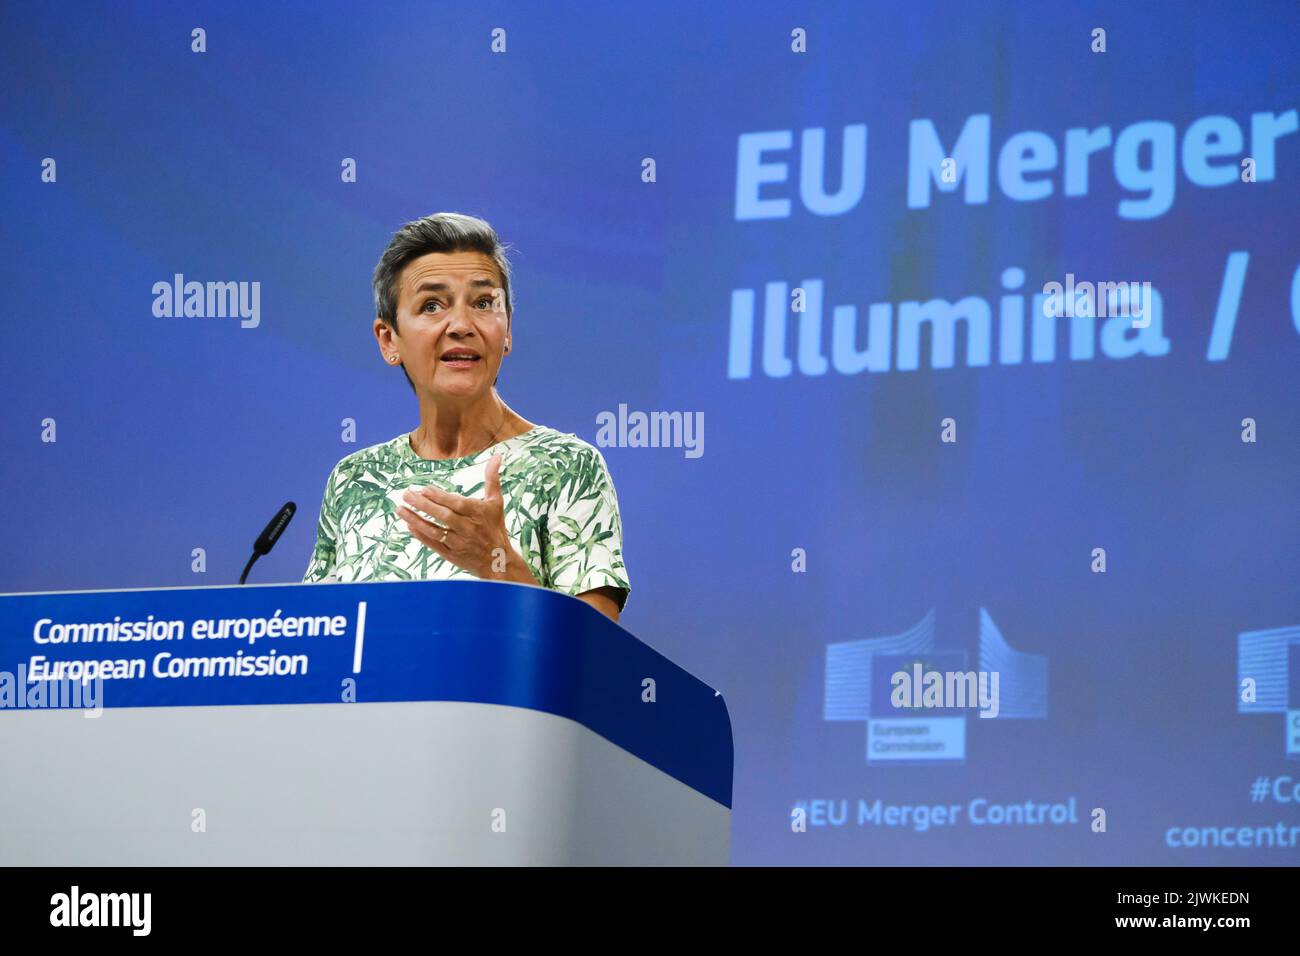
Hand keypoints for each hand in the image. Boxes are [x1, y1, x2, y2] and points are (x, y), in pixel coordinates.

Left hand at [396, 454, 537, 583]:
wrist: (498, 560)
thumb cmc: (495, 527)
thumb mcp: (496, 502)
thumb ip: (492, 479)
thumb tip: (496, 456)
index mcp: (478, 513)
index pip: (457, 504)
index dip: (440, 497)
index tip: (424, 489)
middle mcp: (468, 528)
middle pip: (444, 516)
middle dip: (423, 505)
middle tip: (406, 494)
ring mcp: (458, 543)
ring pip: (435, 531)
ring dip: (416, 520)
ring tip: (400, 509)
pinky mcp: (451, 555)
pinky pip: (433, 544)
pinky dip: (421, 535)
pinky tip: (409, 524)